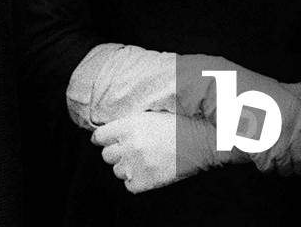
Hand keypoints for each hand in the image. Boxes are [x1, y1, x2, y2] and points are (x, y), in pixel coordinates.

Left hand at [92, 112, 242, 193]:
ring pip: (117, 171)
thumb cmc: (179, 124)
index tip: (107, 139)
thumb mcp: (152, 114)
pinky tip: (148, 169)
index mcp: (129, 126)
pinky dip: (136, 180)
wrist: (200, 141)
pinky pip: (129, 185)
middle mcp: (128, 146)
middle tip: (130, 148)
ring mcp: (135, 166)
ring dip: (126, 165)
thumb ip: (131, 122)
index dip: (103, 138)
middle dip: (116, 152)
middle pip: (106, 156)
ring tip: (143, 158)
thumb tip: (114, 128)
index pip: (99, 137)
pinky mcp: (143, 182)